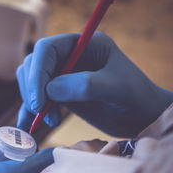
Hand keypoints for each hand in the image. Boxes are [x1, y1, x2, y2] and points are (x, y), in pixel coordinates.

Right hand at [16, 32, 172, 136]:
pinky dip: (30, 113)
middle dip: (32, 89)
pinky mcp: (60, 94)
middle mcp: (70, 56)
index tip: (38, 101)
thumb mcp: (116, 88)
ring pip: (31, 82)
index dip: (37, 72)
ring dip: (32, 103)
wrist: (142, 116)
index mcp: (83, 44)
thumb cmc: (136, 97)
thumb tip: (49, 91)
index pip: (47, 49)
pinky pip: (36, 100)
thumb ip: (85, 86)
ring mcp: (63, 75)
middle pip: (33, 65)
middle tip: (42, 113)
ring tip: (52, 121)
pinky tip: (31, 127)